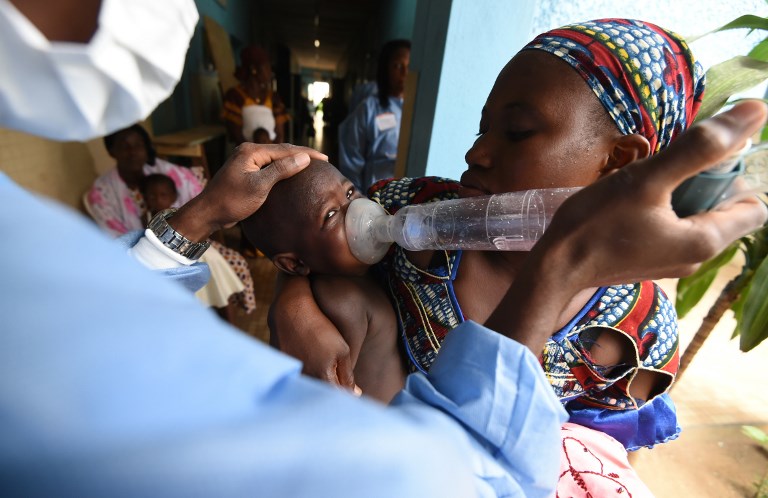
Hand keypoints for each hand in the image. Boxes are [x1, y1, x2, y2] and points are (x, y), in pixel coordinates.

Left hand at [170, 144, 327, 240]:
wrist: (208, 213)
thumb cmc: (231, 200)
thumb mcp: (259, 186)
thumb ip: (281, 170)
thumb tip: (303, 158)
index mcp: (251, 151)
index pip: (285, 149)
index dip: (306, 153)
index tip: (325, 158)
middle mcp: (248, 152)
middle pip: (281, 151)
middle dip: (301, 154)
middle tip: (322, 160)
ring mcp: (246, 161)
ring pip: (275, 157)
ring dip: (293, 160)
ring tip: (310, 164)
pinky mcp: (245, 172)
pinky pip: (269, 166)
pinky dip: (283, 168)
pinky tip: (291, 173)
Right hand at [269, 274, 354, 387]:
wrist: (290, 312)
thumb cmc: (320, 329)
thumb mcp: (342, 350)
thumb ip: (347, 375)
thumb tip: (356, 394)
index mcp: (322, 378)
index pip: (337, 397)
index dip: (345, 397)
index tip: (352, 392)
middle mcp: (305, 381)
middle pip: (320, 396)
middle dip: (330, 393)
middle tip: (337, 382)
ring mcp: (291, 376)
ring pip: (307, 389)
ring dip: (315, 387)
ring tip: (321, 370)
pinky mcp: (282, 369)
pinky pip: (294, 380)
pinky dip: (302, 378)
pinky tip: (306, 364)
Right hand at [488, 101, 767, 351]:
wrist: (553, 268)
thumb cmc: (596, 224)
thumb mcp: (648, 179)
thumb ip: (701, 147)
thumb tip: (755, 111)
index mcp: (706, 241)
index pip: (754, 207)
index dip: (738, 177)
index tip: (704, 158)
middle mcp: (695, 259)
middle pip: (724, 212)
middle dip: (706, 183)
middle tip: (670, 164)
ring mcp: (670, 264)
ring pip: (695, 220)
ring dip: (681, 195)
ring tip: (647, 181)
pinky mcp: (647, 263)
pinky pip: (670, 231)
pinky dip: (662, 211)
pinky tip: (632, 201)